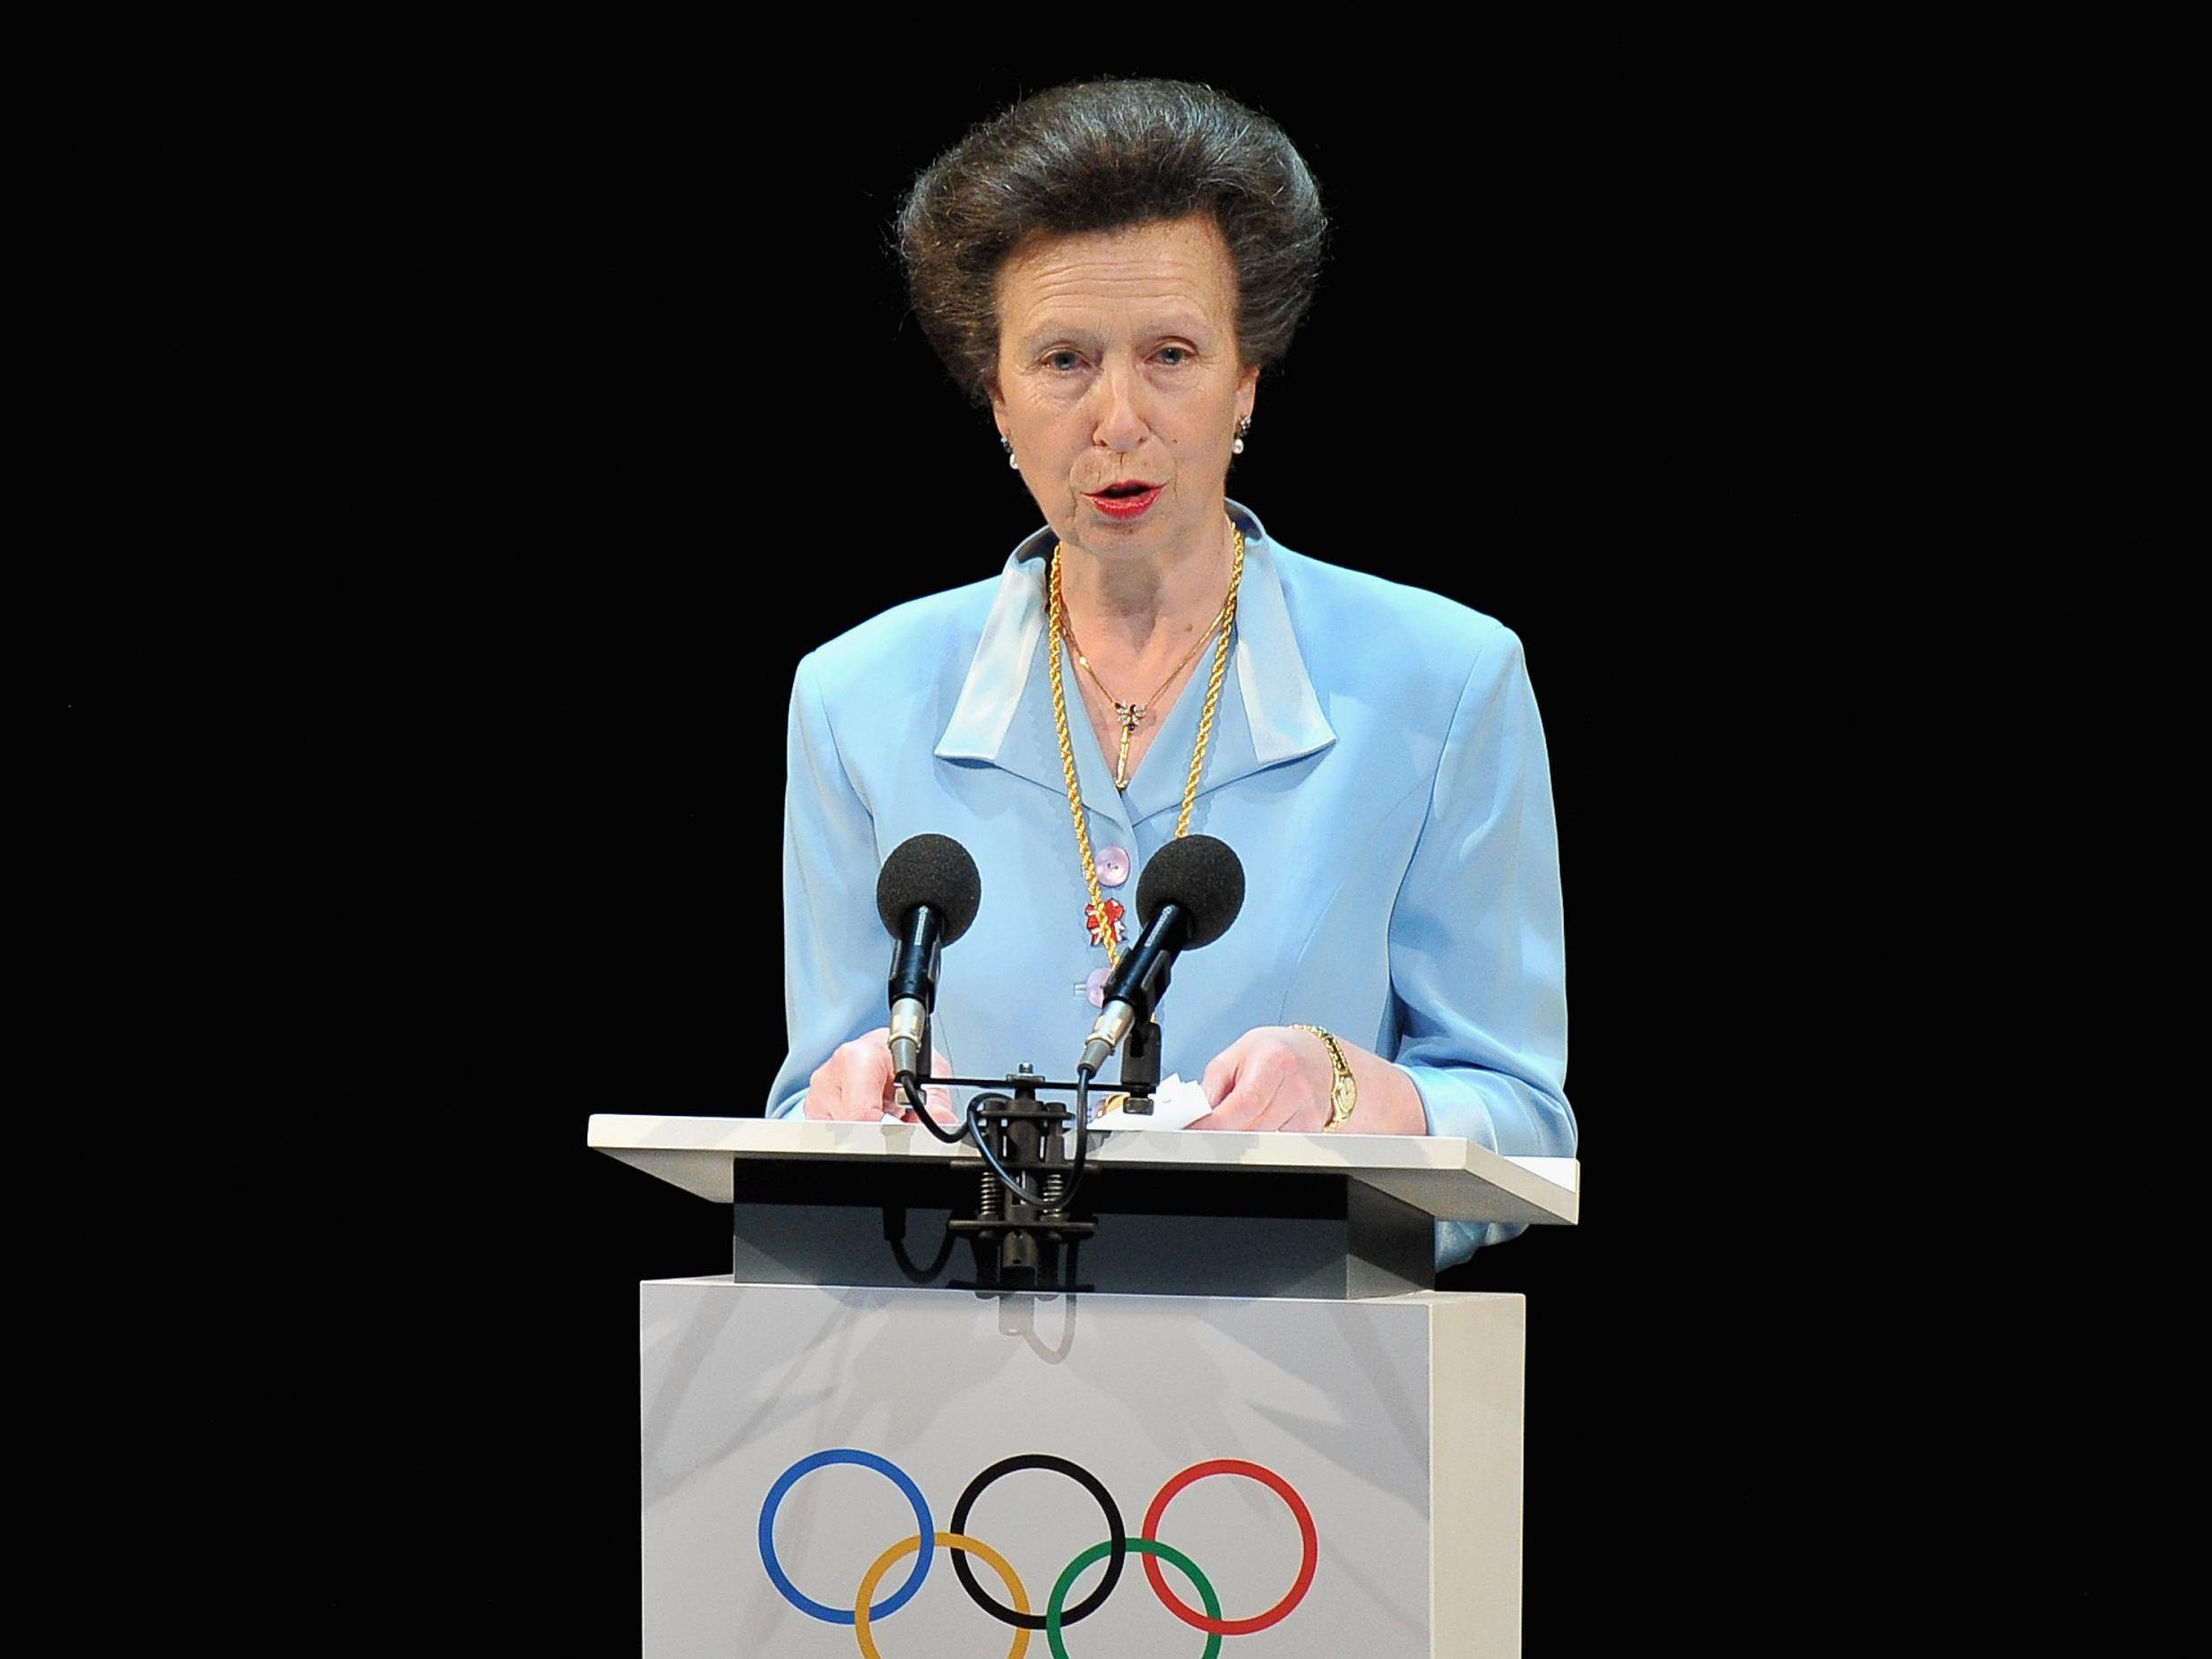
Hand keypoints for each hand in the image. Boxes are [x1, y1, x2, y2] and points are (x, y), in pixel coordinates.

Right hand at [804, 1030, 957, 1124]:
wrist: (880, 1048)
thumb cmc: (898, 1055)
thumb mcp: (928, 1072)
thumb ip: (936, 1100)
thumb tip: (942, 1120)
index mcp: (857, 1058)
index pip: (862, 1114)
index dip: (885, 1131)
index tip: (900, 1129)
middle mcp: (831, 1074)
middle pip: (851, 1127)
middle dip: (877, 1132)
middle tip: (896, 1119)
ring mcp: (819, 1093)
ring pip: (843, 1134)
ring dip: (865, 1131)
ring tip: (881, 1112)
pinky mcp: (814, 1109)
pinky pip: (834, 1133)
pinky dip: (853, 1130)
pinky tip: (868, 1114)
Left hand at [1189, 1026, 1334, 1132]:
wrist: (1312, 1054)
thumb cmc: (1270, 1052)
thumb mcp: (1231, 1058)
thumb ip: (1211, 1088)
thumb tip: (1193, 1119)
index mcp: (1275, 1061)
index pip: (1244, 1103)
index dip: (1217, 1123)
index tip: (1196, 1131)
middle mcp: (1297, 1087)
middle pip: (1252, 1127)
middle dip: (1227, 1129)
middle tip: (1214, 1121)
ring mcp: (1309, 1111)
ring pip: (1263, 1141)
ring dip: (1245, 1132)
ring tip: (1245, 1111)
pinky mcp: (1313, 1128)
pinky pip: (1277, 1144)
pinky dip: (1263, 1136)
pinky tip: (1264, 1116)